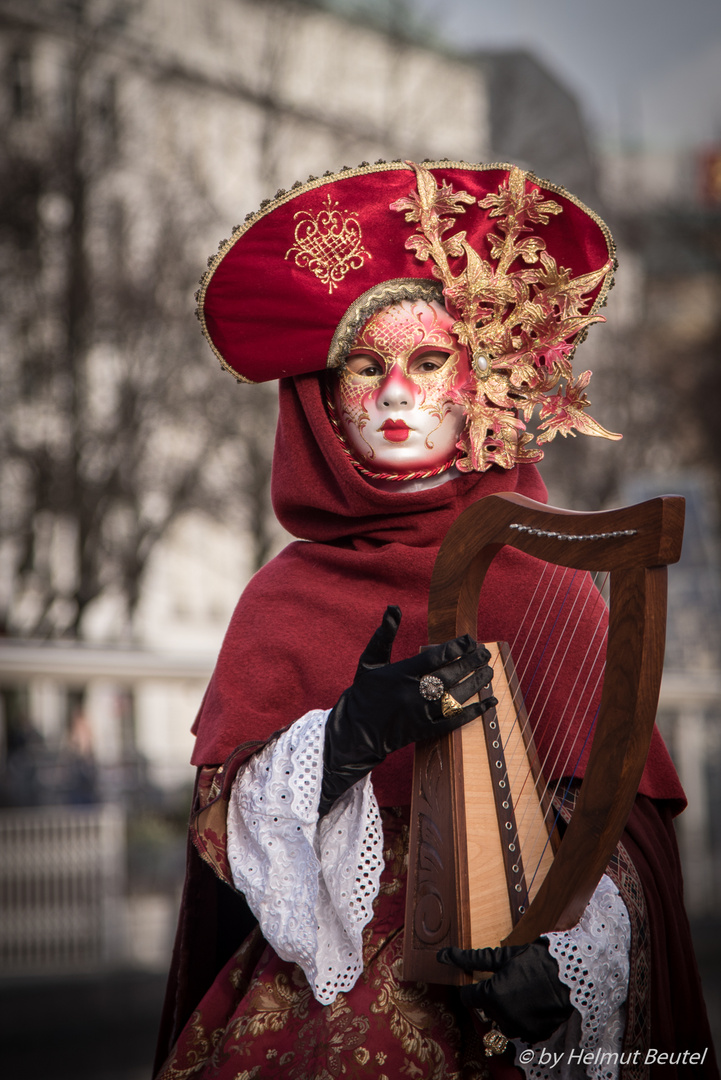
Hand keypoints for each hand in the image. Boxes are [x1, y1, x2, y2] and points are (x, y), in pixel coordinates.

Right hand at [318, 605, 496, 815]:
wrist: (354, 732)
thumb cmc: (364, 692)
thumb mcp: (370, 661)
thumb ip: (384, 635)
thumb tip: (394, 608)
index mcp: (400, 674)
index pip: (434, 657)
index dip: (454, 647)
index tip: (469, 639)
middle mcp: (411, 693)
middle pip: (449, 676)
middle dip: (470, 663)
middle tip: (485, 653)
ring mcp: (419, 714)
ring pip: (455, 697)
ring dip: (476, 684)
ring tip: (489, 672)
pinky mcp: (424, 731)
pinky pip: (453, 721)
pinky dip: (474, 713)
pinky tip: (489, 703)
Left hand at [437, 941, 573, 1044]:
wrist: (571, 974)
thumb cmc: (535, 961)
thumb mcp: (503, 957)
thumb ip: (471, 959)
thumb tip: (442, 955)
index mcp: (491, 996)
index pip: (467, 998)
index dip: (472, 988)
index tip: (479, 982)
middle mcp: (503, 1017)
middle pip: (485, 1009)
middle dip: (491, 997)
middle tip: (508, 981)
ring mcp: (519, 1029)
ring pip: (501, 1021)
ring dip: (505, 1009)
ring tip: (521, 991)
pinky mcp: (533, 1035)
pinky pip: (519, 1028)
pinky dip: (521, 1018)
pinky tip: (531, 1003)